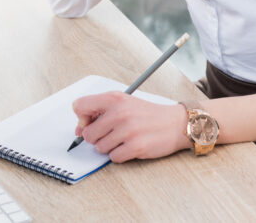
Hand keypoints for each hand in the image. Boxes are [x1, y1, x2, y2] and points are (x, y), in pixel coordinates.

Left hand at [73, 92, 188, 161]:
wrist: (175, 123)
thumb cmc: (147, 114)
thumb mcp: (123, 103)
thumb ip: (100, 112)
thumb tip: (79, 130)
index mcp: (114, 98)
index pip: (79, 106)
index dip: (82, 118)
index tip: (91, 122)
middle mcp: (119, 113)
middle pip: (88, 134)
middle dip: (97, 138)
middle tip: (113, 133)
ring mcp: (127, 130)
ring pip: (100, 148)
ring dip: (110, 147)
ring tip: (124, 139)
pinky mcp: (135, 147)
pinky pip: (113, 157)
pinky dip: (120, 155)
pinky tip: (130, 146)